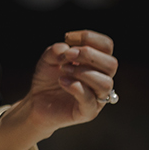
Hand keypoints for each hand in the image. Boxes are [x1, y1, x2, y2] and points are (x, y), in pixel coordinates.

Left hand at [0, 30, 118, 149]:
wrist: (37, 101)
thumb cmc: (48, 78)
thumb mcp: (49, 58)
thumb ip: (58, 50)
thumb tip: (68, 50)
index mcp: (97, 62)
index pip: (107, 45)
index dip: (89, 37)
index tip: (68, 38)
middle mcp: (102, 78)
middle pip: (111, 64)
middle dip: (88, 55)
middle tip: (67, 57)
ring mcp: (97, 97)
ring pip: (105, 83)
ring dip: (83, 72)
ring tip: (64, 70)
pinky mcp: (88, 112)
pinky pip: (91, 100)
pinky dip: (76, 87)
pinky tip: (63, 81)